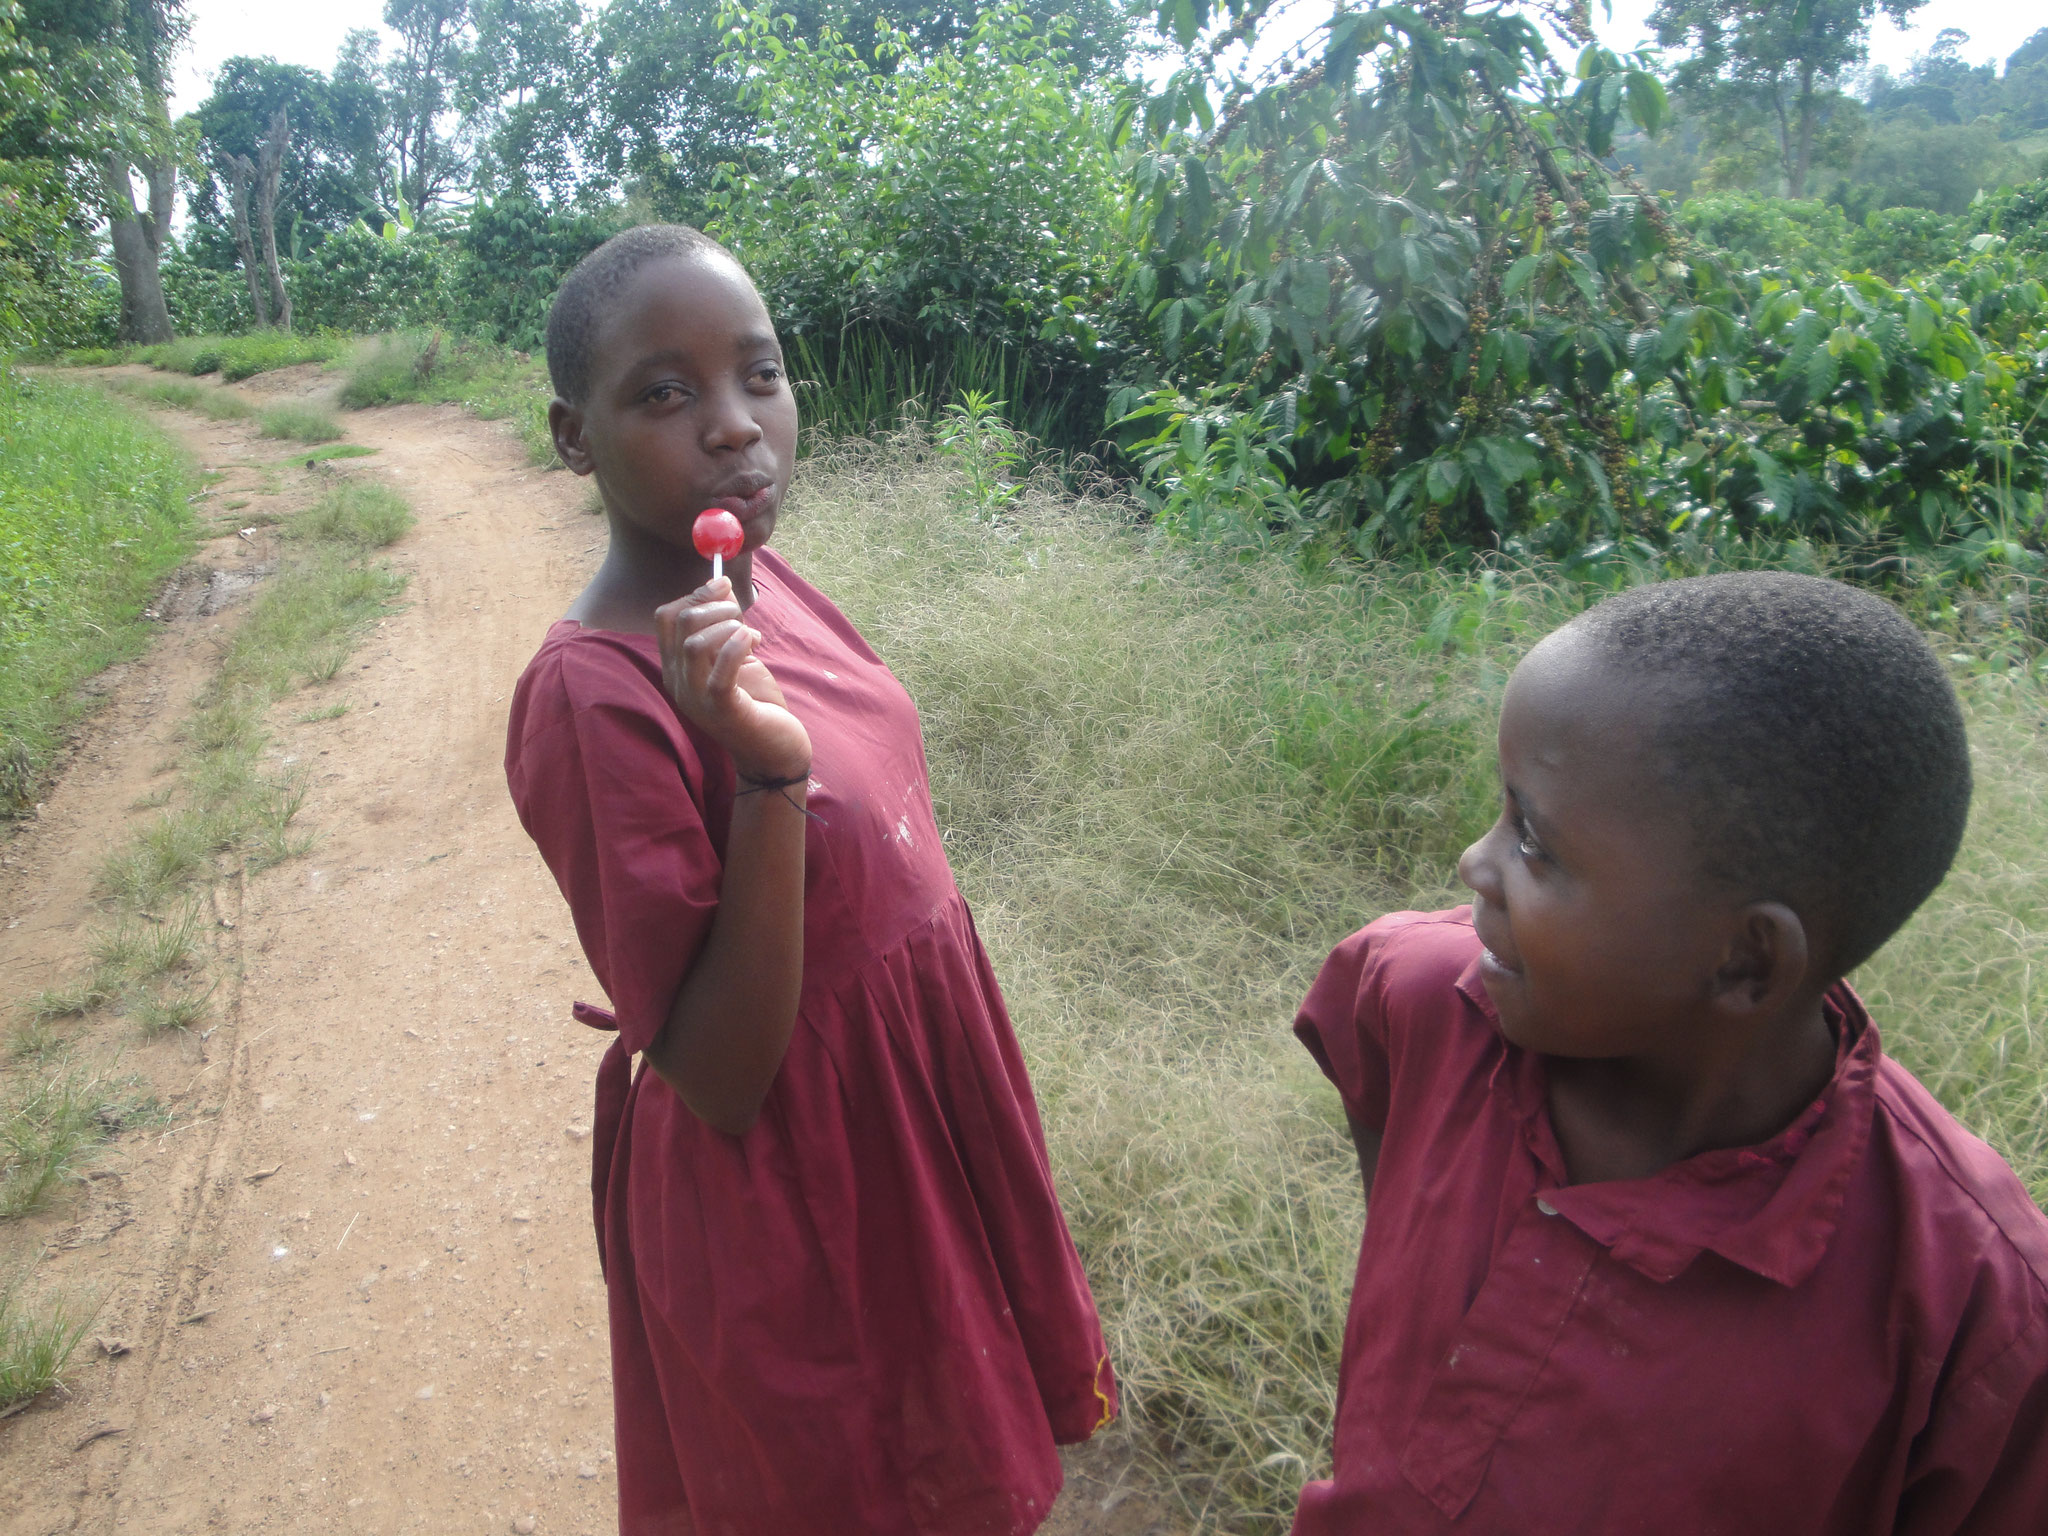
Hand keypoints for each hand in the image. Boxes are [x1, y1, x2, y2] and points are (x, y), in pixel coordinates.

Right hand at [655, 578, 811, 784]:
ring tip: (748, 633)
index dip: (694, 594)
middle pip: (680, 624)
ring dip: (726, 625)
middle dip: (714, 605)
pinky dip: (737, 645)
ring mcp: (696, 699)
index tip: (722, 586)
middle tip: (740, 612)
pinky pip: (721, 670)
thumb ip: (725, 627)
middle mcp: (678, 683)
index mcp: (676, 669)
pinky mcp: (722, 710)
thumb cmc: (755, 704)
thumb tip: (721, 587)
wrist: (772, 753)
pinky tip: (754, 641)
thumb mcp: (736, 659)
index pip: (665, 618)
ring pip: (694, 644)